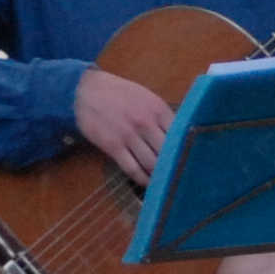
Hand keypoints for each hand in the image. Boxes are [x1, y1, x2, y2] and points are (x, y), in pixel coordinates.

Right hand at [74, 69, 175, 184]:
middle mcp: (146, 122)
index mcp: (158, 108)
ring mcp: (129, 135)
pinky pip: (132, 169)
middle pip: (167, 152)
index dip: (185, 149)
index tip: (188, 159)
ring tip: (163, 182)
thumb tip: (178, 136)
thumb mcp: (145, 97)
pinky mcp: (113, 146)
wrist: (86, 91)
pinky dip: (142, 179)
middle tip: (177, 175)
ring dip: (158, 175)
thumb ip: (161, 115)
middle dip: (173, 165)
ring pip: (151, 164)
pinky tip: (146, 182)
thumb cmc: (118, 93)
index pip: (180, 135)